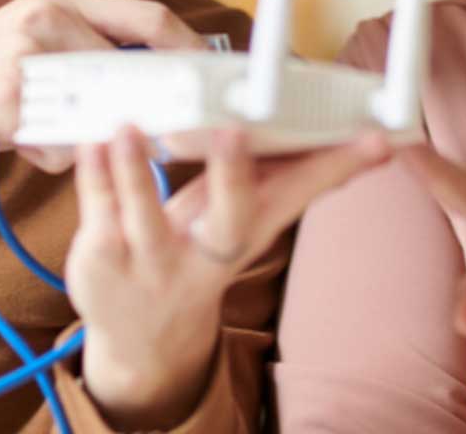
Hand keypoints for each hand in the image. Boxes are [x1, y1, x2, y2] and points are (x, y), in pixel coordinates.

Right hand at [0, 0, 206, 176]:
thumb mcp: (27, 51)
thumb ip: (84, 56)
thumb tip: (156, 85)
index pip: (147, 17)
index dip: (190, 50)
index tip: (216, 82)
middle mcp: (43, 16)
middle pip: (136, 67)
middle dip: (159, 108)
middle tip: (174, 137)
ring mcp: (22, 57)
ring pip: (103, 109)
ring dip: (94, 138)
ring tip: (62, 139)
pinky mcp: (3, 102)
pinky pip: (62, 143)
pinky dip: (52, 156)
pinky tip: (22, 148)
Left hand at [68, 125, 391, 429]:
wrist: (145, 339)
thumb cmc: (203, 251)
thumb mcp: (252, 221)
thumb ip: (293, 179)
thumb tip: (371, 143)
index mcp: (252, 230)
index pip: (302, 195)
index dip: (337, 166)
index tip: (375, 139)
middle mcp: (207, 252)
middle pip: (230, 219)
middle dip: (233, 175)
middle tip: (234, 130)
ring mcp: (153, 260)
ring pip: (146, 217)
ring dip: (136, 172)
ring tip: (128, 127)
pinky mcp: (104, 258)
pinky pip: (97, 212)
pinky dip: (93, 177)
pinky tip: (90, 142)